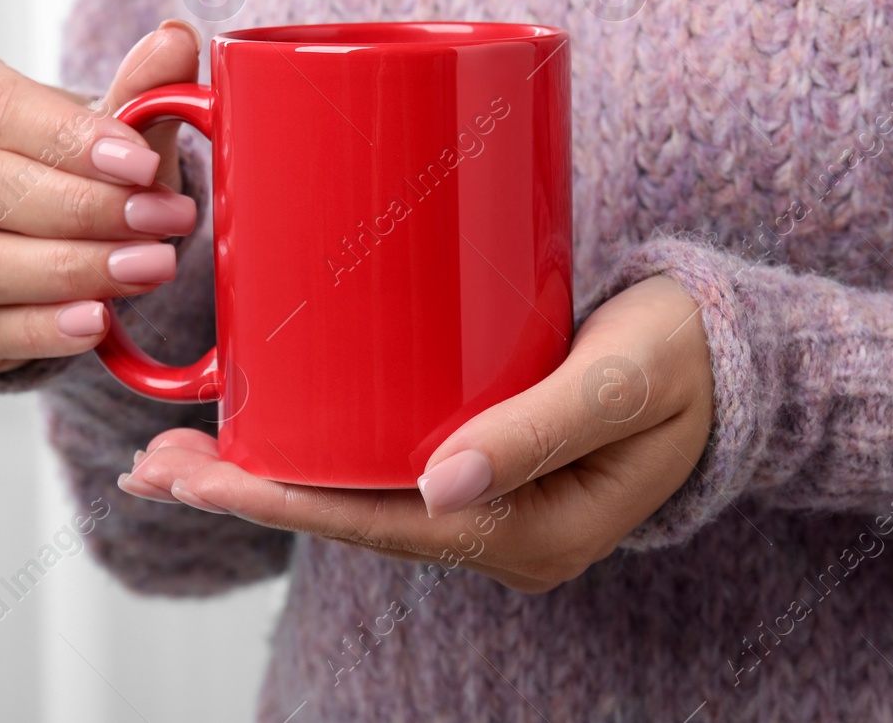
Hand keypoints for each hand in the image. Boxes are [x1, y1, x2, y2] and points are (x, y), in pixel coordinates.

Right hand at [0, 21, 202, 375]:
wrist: (42, 233)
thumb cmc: (71, 163)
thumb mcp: (111, 121)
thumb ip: (142, 86)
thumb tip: (177, 40)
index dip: (68, 138)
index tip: (140, 163)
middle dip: (87, 209)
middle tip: (163, 221)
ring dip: (73, 271)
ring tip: (148, 269)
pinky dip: (42, 330)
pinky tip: (96, 322)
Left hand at [119, 275, 714, 591]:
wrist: (738, 356)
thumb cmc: (690, 356)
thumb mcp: (628, 380)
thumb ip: (541, 427)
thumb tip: (437, 485)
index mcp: (533, 534)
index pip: (380, 526)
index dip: (282, 502)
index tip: (199, 476)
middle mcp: (502, 536)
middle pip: (351, 519)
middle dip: (250, 494)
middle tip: (155, 465)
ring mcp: (492, 506)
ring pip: (360, 499)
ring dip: (272, 478)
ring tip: (180, 456)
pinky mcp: (485, 464)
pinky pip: (387, 474)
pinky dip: (320, 457)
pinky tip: (271, 435)